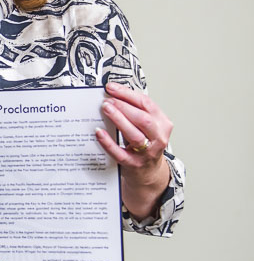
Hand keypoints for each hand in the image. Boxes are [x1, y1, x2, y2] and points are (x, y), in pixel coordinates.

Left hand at [95, 81, 171, 218]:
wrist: (148, 172)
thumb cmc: (145, 145)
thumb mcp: (146, 126)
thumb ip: (135, 111)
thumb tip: (113, 94)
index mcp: (162, 123)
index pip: (146, 104)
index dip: (128, 94)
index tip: (111, 88)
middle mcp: (158, 138)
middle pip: (143, 119)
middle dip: (124, 106)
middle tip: (107, 100)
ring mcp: (147, 153)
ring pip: (134, 135)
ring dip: (119, 119)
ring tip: (105, 109)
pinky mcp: (134, 165)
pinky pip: (120, 153)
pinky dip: (108, 142)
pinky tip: (98, 132)